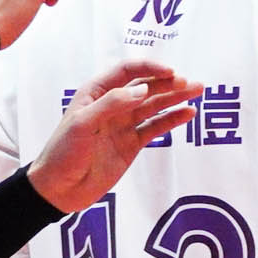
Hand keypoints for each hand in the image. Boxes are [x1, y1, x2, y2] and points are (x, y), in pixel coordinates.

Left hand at [27, 59, 199, 212]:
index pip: (127, 72)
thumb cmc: (63, 152)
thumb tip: (142, 90)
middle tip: (190, 83)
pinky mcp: (132, 144)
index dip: (149, 69)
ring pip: (154, 106)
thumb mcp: (82, 124)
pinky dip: (172, 120)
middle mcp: (113, 104)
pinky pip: (155, 127)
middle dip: (169, 83)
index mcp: (96, 93)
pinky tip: (188, 113)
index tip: (170, 72)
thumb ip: (112, 104)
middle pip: (146, 87)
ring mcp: (124, 124)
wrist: (60, 188)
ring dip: (175, 98)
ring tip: (197, 92)